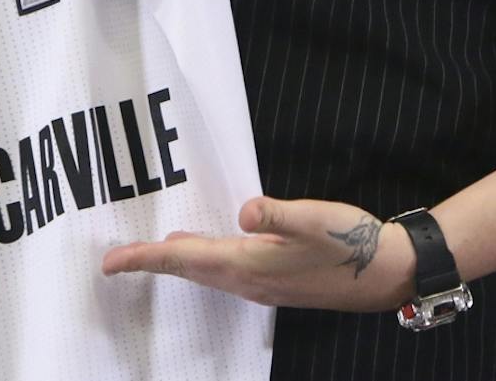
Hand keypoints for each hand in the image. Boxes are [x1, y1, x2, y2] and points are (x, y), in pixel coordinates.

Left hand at [100, 196, 413, 312]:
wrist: (386, 273)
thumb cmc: (351, 242)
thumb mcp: (314, 219)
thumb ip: (278, 214)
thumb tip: (245, 211)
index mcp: (249, 264)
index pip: (184, 261)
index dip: (145, 259)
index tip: (110, 264)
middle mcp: (249, 281)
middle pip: (188, 271)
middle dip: (150, 264)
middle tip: (116, 262)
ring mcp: (263, 285)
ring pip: (207, 273)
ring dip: (177, 264)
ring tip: (152, 253)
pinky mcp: (277, 280)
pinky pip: (225, 273)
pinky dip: (204, 262)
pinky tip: (207, 250)